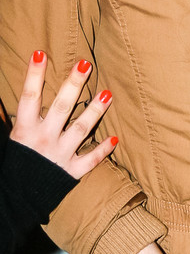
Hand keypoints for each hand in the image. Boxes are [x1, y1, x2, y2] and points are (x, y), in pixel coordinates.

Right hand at [9, 52, 117, 178]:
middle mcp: (43, 140)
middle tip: (85, 64)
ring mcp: (60, 155)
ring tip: (108, 94)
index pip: (29, 97)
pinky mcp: (72, 172)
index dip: (34, 75)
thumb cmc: (14, 164)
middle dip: (73, 85)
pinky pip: (91, 160)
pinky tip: (115, 138)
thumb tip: (1, 101)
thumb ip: (6, 117)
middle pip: (61, 107)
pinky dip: (103, 150)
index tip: (41, 53)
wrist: (16, 200)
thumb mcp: (7, 139)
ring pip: (81, 129)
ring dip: (95, 111)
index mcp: (24, 130)